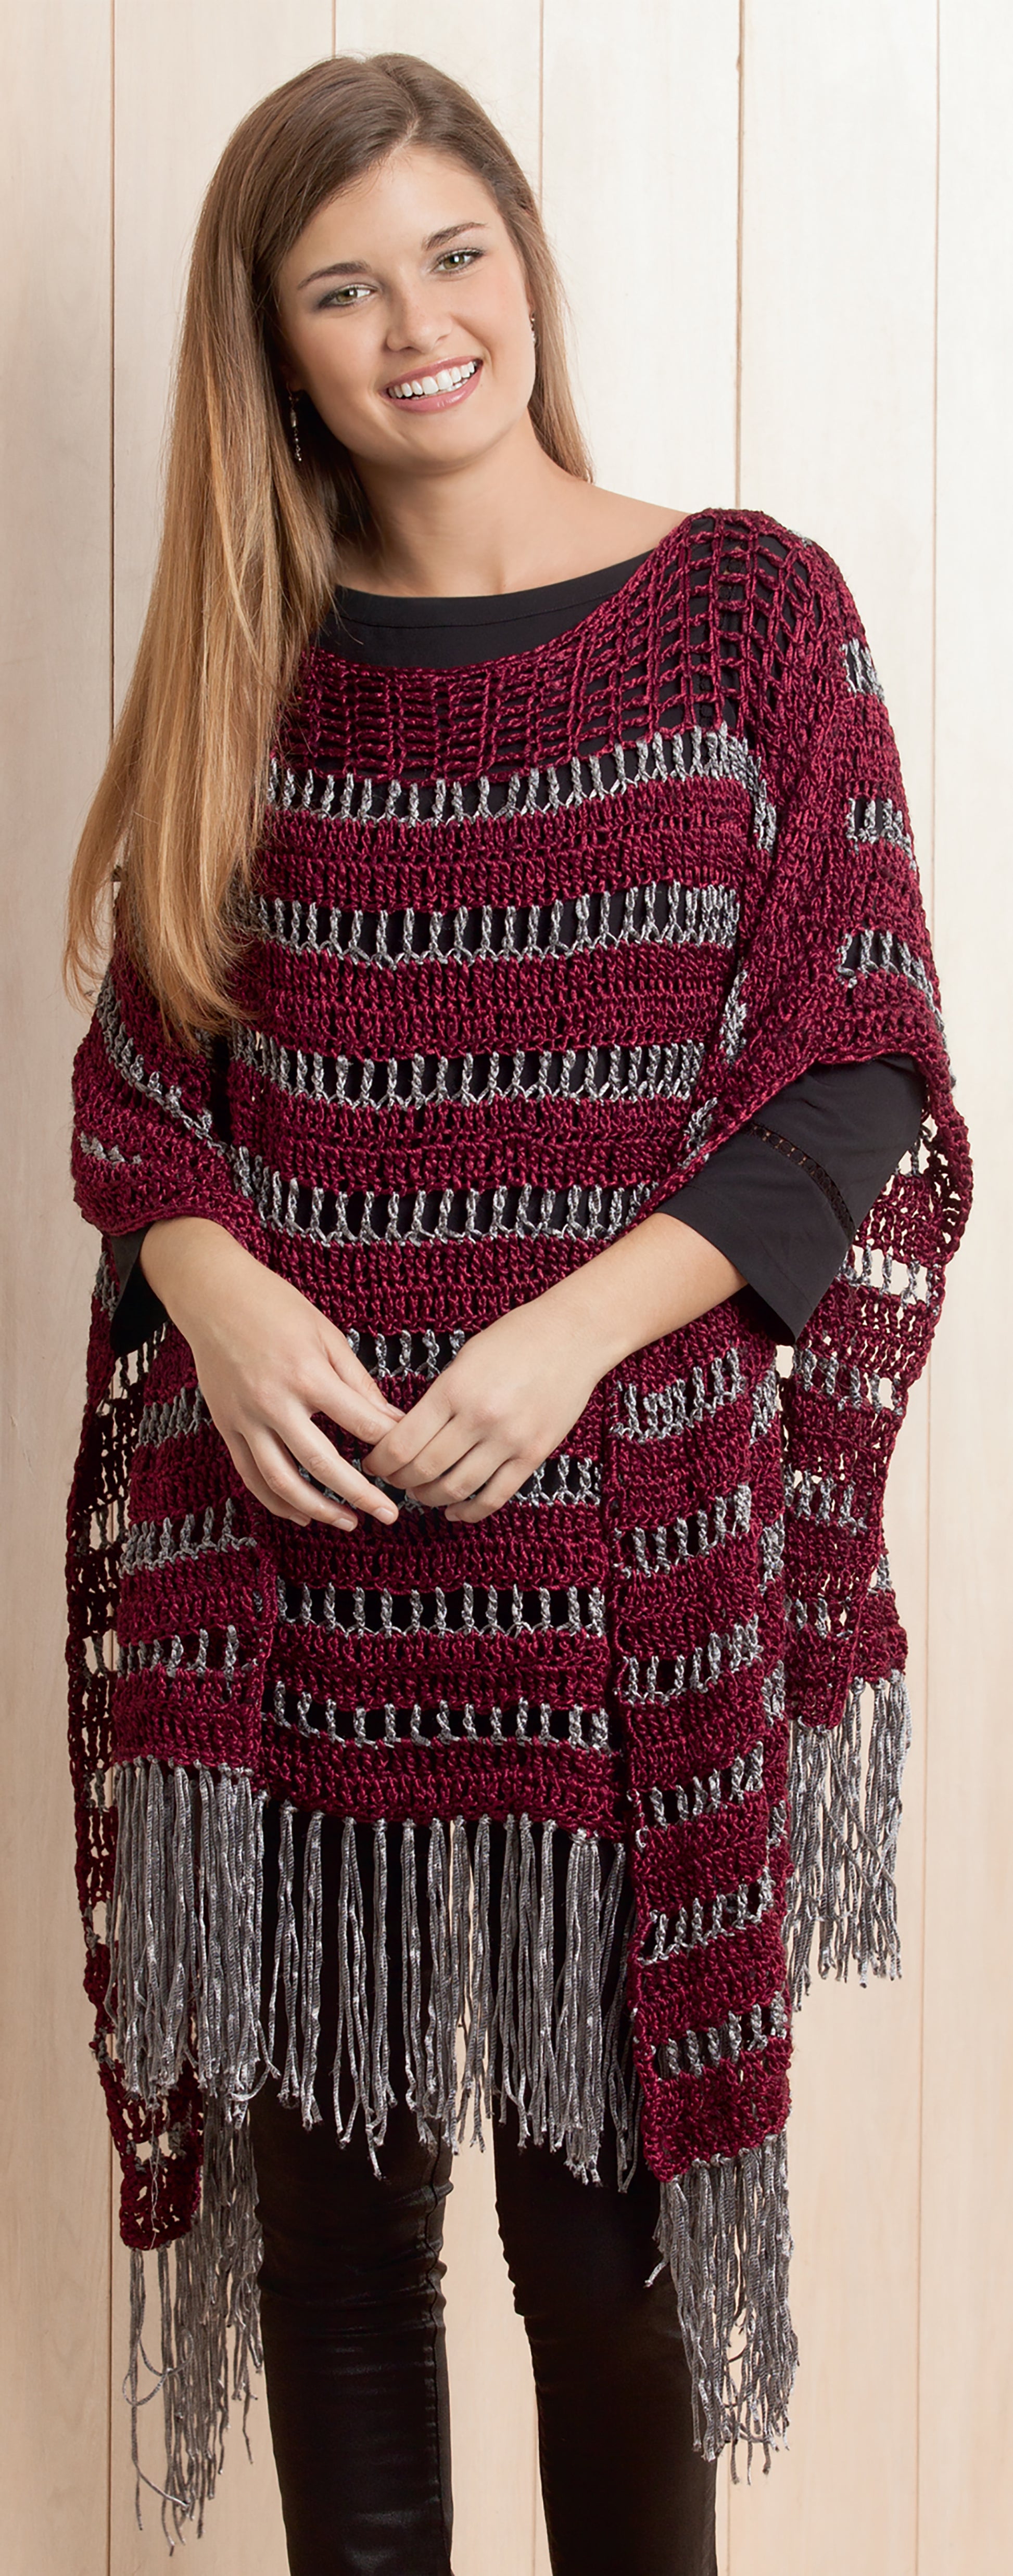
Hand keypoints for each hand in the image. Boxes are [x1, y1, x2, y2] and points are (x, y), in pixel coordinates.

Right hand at [139, 1217, 404, 1530]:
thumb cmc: (276, 1307)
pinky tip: (301, 1516)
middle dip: (361, 1495)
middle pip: (323, 1464)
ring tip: (348, 1523)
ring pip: (281, 1481)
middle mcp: (273, 1402)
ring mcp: (245, 1418)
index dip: (389, 1445)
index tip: (409, 1459)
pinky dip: (276, 1501)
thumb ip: (358, 1382)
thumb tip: (391, 1421)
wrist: (212, 1295)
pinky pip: (251, 1476)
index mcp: (306, 1374)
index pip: (359, 1423)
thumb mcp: (326, 1334)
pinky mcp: (225, 1426)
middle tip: (390, 1515)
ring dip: (318, 1510)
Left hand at [360, 1293, 602, 1522]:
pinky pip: (495, 1497)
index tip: (373, 1464)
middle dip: (399, 1482)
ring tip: (420, 1493)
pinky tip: (454, 1510)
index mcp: (454, 1390)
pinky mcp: (535, 1454)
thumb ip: (438, 1399)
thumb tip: (404, 1435)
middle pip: (424, 1471)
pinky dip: (469, 1511)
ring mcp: (510, 1439)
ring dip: (429, 1498)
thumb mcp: (464, 1360)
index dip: (379, 1463)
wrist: (573, 1335)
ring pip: (456, 1489)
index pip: (402, 1444)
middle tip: (392, 1481)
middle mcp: (479, 1418)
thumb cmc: (514, 1339)